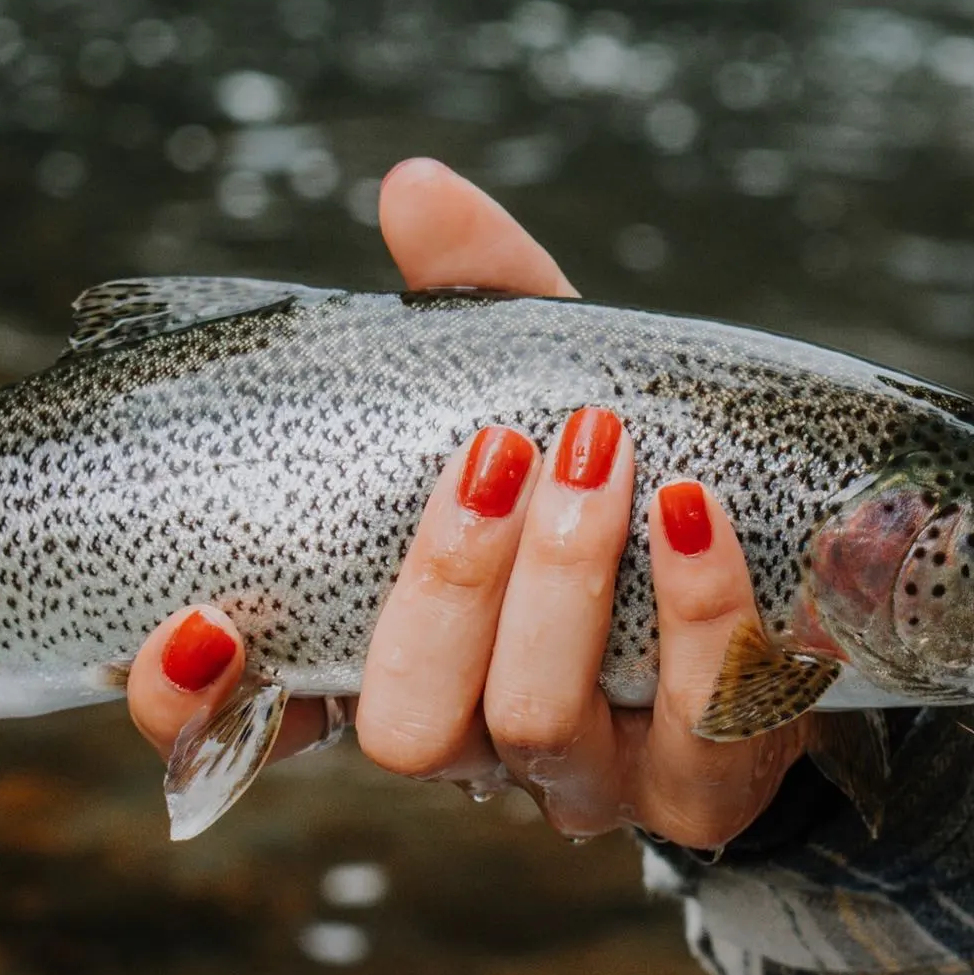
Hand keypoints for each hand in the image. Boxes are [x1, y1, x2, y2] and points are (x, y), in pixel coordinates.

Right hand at [128, 158, 807, 848]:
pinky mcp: (702, 787)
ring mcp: (586, 778)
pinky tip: (695, 507)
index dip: (197, 707)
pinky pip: (695, 729)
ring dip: (553, 583)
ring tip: (592, 449)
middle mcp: (475, 742)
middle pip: (404, 730)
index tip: (201, 621)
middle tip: (491, 459)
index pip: (255, 725)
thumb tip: (416, 188)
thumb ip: (475, 304)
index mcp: (397, 664)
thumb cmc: (618, 490)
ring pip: (529, 727)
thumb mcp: (543, 390)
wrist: (776, 580)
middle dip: (439, 591)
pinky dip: (696, 609)